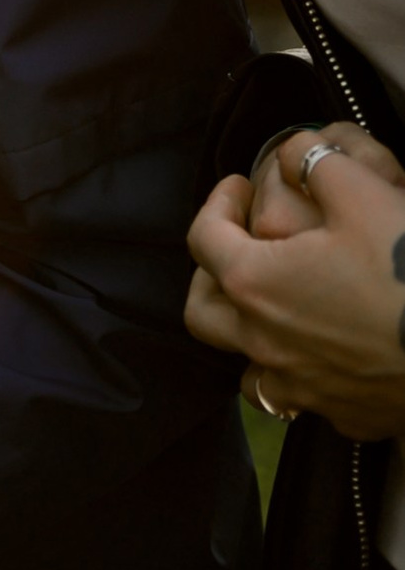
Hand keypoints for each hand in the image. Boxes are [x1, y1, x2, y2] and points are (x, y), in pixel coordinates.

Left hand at [187, 134, 404, 439]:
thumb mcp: (365, 192)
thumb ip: (316, 161)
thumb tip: (295, 153)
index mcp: (255, 284)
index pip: (204, 237)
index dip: (218, 203)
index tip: (238, 187)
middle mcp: (264, 343)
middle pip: (205, 310)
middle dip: (212, 275)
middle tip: (241, 249)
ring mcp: (304, 387)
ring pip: (249, 370)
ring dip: (252, 339)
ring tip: (276, 312)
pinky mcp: (348, 415)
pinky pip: (308, 399)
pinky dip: (306, 377)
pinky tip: (328, 357)